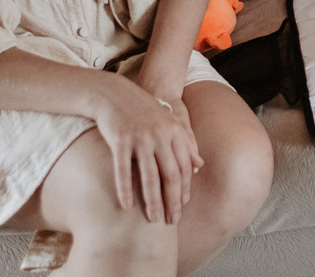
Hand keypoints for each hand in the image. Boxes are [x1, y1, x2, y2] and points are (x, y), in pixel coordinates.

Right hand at [92, 78, 203, 224]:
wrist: (115, 93)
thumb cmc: (143, 111)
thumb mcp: (169, 123)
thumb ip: (186, 144)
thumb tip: (199, 167)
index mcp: (175, 132)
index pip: (185, 167)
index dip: (184, 190)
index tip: (182, 207)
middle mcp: (161, 135)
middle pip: (171, 175)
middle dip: (172, 201)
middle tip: (171, 221)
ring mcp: (141, 138)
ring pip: (150, 176)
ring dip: (153, 201)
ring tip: (153, 219)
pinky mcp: (120, 139)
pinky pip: (123, 170)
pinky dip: (125, 189)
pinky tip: (126, 206)